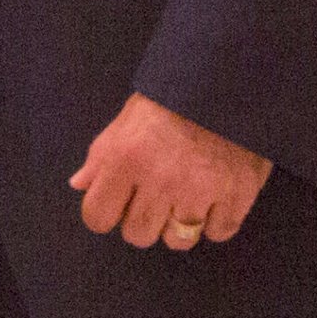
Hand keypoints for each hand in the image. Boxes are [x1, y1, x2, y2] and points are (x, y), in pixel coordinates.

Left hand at [69, 93, 271, 251]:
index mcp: (126, 157)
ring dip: (180, 225)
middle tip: (157, 196)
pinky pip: (218, 233)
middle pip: (138, 235)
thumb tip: (79, 184)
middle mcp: (160, 180)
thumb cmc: (174, 96)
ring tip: (188, 196)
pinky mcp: (237, 196)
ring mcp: (200, 191)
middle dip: (143, 219)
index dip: (106, 212)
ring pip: (177, 241)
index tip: (119, 203)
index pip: (98, 217)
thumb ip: (102, 155)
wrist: (230, 76)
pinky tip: (215, 197)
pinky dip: (217, 221)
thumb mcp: (129, 117)